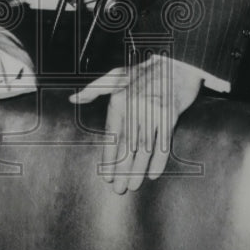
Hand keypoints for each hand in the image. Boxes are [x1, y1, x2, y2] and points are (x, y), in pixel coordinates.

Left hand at [69, 56, 201, 193]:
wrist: (177, 61)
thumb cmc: (144, 70)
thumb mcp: (116, 75)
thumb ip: (94, 89)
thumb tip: (73, 99)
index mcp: (119, 100)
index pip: (112, 135)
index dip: (109, 157)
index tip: (105, 175)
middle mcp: (135, 108)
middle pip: (127, 146)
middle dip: (122, 170)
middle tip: (118, 189)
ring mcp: (154, 113)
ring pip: (144, 148)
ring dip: (138, 169)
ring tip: (132, 186)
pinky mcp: (171, 116)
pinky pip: (164, 143)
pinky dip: (159, 160)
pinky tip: (153, 174)